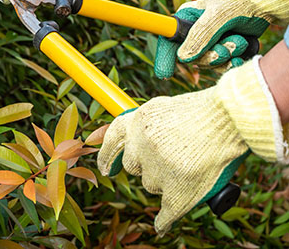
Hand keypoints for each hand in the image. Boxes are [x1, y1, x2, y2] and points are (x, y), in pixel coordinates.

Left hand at [98, 58, 284, 233]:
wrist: (229, 119)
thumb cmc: (202, 110)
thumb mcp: (163, 107)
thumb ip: (146, 123)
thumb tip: (124, 138)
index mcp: (137, 121)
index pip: (111, 140)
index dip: (105, 155)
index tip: (105, 168)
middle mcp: (142, 145)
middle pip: (133, 166)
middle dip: (145, 166)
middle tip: (167, 159)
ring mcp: (158, 169)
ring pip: (152, 185)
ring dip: (163, 182)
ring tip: (188, 166)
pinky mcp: (177, 190)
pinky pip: (166, 212)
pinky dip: (164, 220)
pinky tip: (161, 225)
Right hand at [154, 0, 288, 78]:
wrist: (264, 8)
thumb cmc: (239, 5)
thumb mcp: (216, 17)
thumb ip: (199, 36)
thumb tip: (183, 57)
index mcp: (185, 19)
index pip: (168, 40)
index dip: (164, 57)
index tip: (164, 74)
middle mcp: (194, 33)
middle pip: (192, 58)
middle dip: (211, 56)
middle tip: (225, 48)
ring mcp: (209, 43)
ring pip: (208, 64)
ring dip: (227, 56)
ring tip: (239, 42)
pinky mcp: (223, 51)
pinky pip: (222, 67)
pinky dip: (233, 63)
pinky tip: (241, 55)